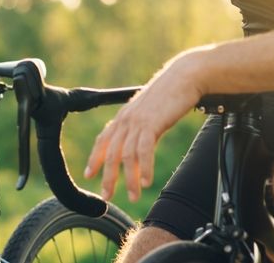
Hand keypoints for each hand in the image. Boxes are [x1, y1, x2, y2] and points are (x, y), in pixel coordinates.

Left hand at [84, 51, 204, 201]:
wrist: (184, 77)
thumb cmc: (170, 93)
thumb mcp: (149, 110)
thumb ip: (141, 126)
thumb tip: (141, 143)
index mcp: (124, 115)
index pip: (103, 140)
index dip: (94, 158)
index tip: (89, 174)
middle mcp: (126, 119)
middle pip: (111, 153)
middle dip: (108, 177)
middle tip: (108, 196)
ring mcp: (138, 121)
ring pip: (127, 156)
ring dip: (129, 179)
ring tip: (133, 196)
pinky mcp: (152, 123)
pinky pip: (144, 150)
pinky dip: (143, 168)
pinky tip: (146, 181)